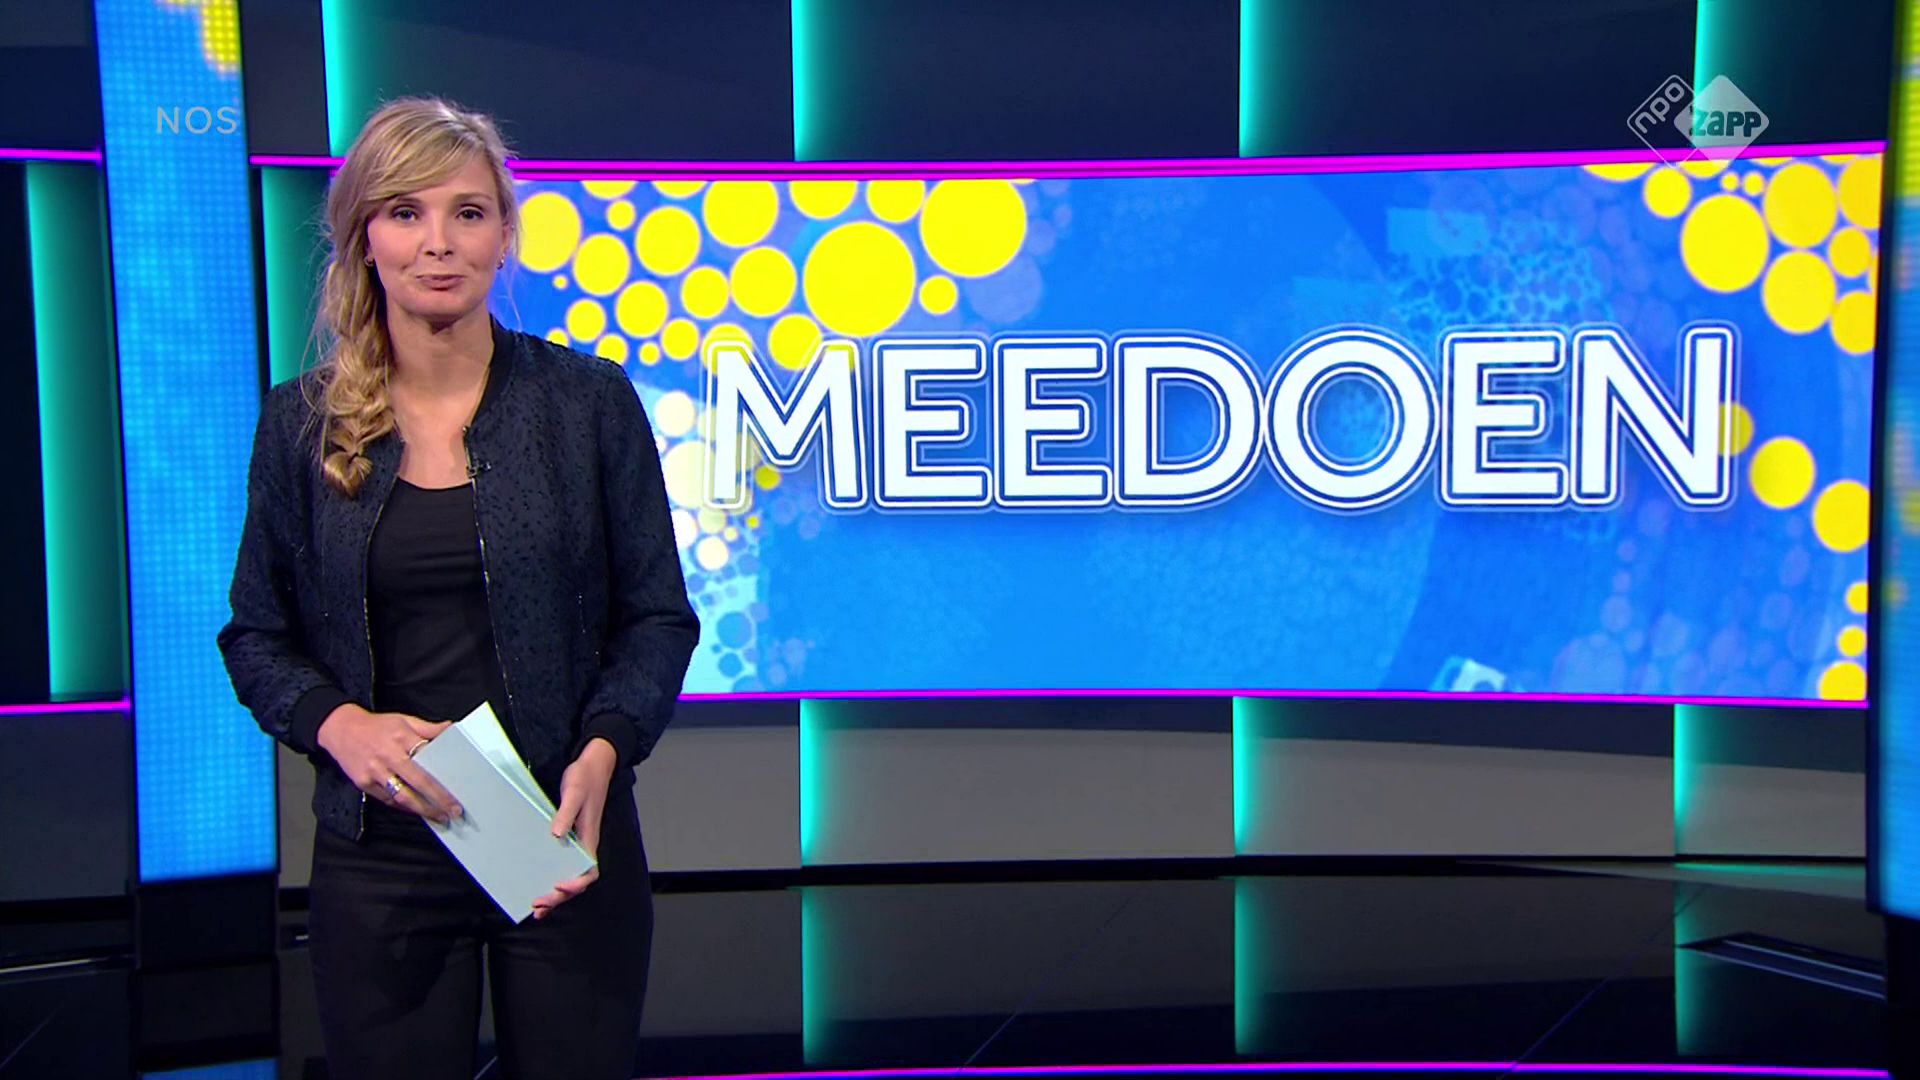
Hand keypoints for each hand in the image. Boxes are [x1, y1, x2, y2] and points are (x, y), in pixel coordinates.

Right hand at [315, 703, 461, 822]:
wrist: (340, 729)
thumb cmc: (375, 726)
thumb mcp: (404, 720)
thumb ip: (428, 728)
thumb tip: (450, 730)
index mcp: (401, 738)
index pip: (428, 760)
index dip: (443, 776)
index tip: (457, 789)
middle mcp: (388, 756)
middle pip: (418, 782)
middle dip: (438, 799)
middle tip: (453, 811)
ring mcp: (374, 772)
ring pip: (402, 796)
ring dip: (422, 809)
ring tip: (438, 816)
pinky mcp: (363, 783)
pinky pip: (387, 799)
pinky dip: (403, 807)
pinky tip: (417, 811)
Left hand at [532, 737, 616, 919]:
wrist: (594, 764)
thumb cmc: (585, 777)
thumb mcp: (574, 792)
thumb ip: (566, 814)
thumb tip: (556, 834)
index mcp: (589, 837)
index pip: (588, 871)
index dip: (575, 884)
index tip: (558, 886)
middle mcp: (585, 844)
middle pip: (577, 880)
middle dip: (559, 897)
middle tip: (538, 907)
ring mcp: (577, 842)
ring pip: (570, 875)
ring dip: (556, 894)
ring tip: (537, 908)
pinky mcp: (570, 836)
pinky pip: (562, 863)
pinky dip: (553, 879)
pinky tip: (539, 885)